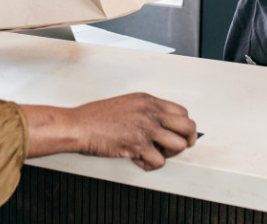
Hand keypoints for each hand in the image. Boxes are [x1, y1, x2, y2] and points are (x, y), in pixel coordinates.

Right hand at [75, 93, 196, 170]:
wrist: (78, 126)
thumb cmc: (94, 117)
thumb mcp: (125, 103)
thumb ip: (145, 111)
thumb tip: (159, 125)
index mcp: (147, 100)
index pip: (182, 111)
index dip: (183, 127)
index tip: (177, 135)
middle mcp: (150, 112)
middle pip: (188, 127)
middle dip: (186, 141)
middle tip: (173, 148)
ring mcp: (146, 127)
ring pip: (179, 145)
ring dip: (168, 154)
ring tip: (153, 154)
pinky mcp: (138, 144)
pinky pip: (160, 161)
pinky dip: (150, 166)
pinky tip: (138, 160)